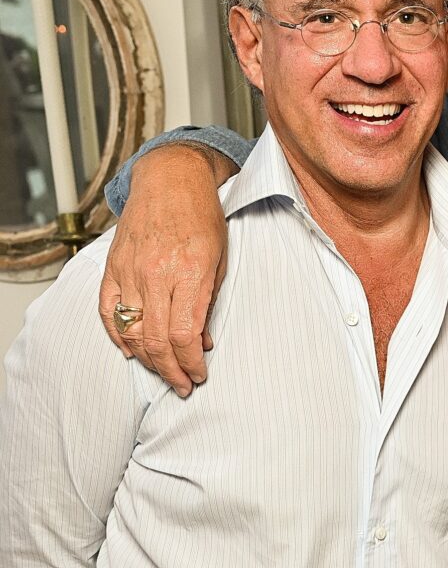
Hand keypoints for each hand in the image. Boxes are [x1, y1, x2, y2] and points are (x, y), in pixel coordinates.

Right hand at [98, 144, 235, 395]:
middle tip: (182, 385)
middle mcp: (156, 275)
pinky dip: (118, 336)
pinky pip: (108, 311)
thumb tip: (202, 341)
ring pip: (131, 331)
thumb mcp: (220, 258)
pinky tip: (132, 351)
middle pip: (157, 340)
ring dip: (148, 359)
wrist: (171, 181)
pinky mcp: (113, 267)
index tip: (199, 375)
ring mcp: (130, 271)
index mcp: (189, 273)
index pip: (184, 334)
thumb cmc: (202, 217)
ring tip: (163, 372)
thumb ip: (209, 301)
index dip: (191, 363)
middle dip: (171, 370)